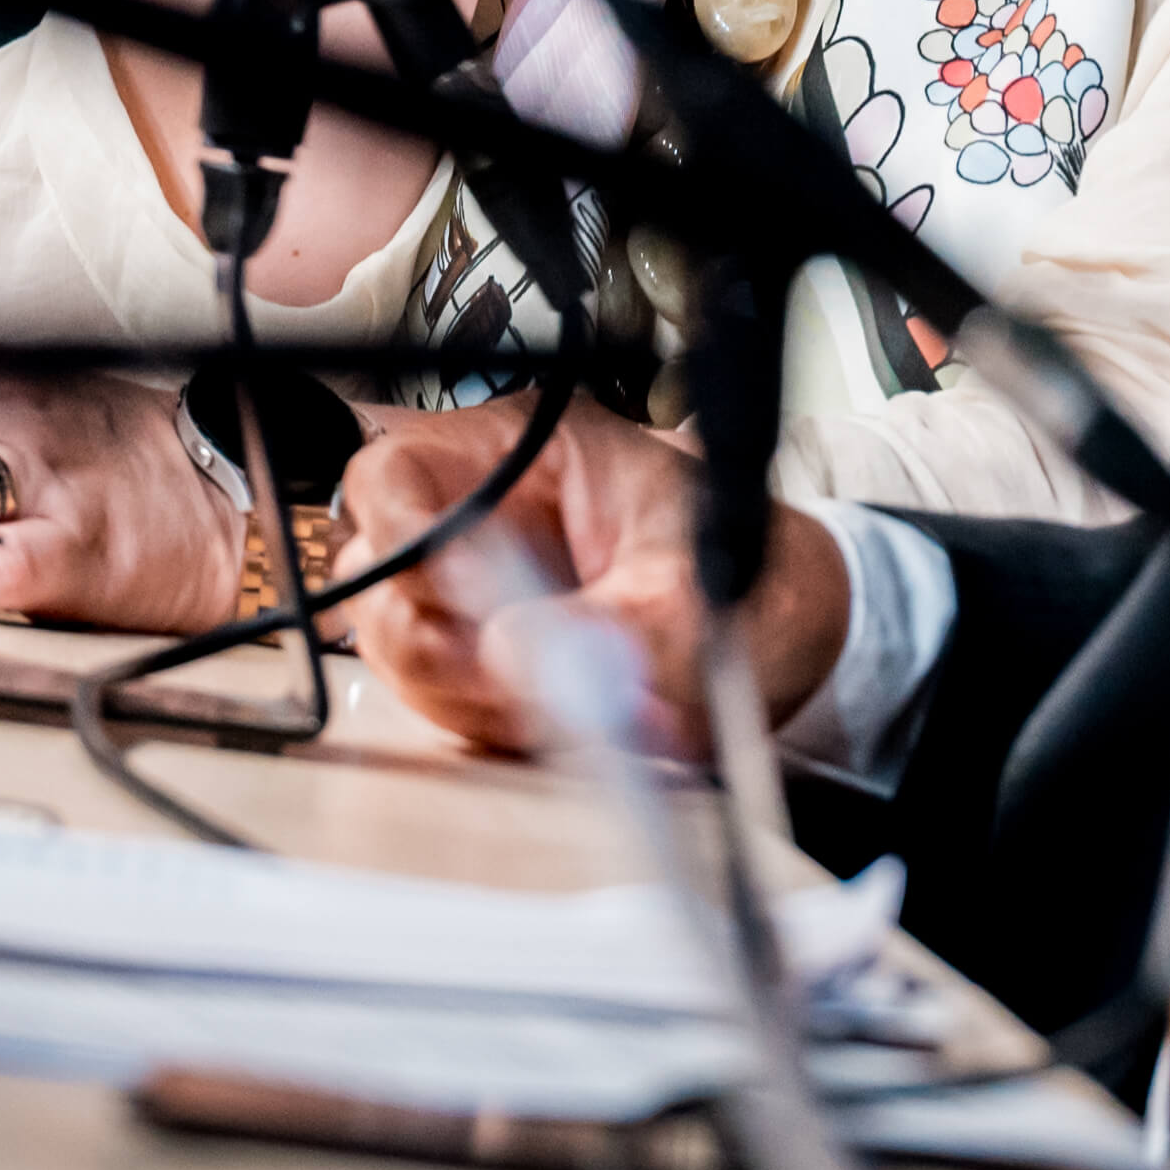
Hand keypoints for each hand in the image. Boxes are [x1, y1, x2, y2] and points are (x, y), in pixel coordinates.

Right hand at [332, 404, 848, 756]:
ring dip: (451, 684)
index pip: (398, 469)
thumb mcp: (694, 600)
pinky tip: (544, 716)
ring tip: (545, 700)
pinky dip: (478, 716)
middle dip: (423, 631)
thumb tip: (510, 653)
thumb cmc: (753, 585)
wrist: (792, 641)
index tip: (431, 589)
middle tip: (497, 672)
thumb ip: (607, 628)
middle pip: (377, 564)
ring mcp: (474, 588)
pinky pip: (435, 692)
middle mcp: (485, 514)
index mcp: (528, 452)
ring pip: (396, 638)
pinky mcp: (481, 656)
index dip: (394, 528)